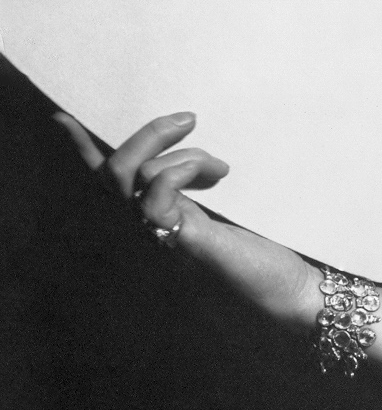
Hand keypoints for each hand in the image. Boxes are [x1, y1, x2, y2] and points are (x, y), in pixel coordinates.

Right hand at [53, 110, 325, 328]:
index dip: (84, 150)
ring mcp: (163, 236)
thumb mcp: (231, 205)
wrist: (291, 289)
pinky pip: (157, 196)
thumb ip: (204, 182)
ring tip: (223, 169)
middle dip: (147, 134)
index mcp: (158, 215)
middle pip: (113, 171)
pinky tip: (218, 174)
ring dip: (183, 155)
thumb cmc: (265, 249)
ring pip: (132, 175)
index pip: (108, 182)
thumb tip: (195, 138)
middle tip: (190, 119)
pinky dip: (183, 170)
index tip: (62, 119)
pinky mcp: (184, 242)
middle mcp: (151, 226)